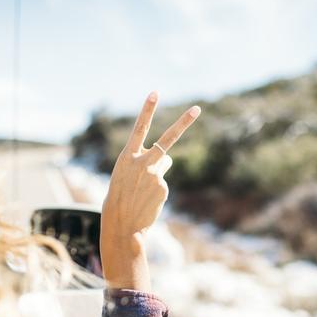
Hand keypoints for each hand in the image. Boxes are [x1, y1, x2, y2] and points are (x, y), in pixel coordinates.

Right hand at [100, 91, 200, 290]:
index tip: (155, 92)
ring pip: (165, 163)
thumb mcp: (125, 176)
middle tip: (197, 108)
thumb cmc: (119, 198)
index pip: (139, 128)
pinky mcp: (164, 187)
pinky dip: (157, 190)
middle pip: (168, 139)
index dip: (147, 110)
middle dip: (184, 122)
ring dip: (157, 170)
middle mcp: (143, 162)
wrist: (120, 223)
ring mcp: (155, 174)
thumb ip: (145, 163)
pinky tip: (147, 200)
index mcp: (127, 157)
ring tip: (142, 188)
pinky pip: (163, 182)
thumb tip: (169, 159)